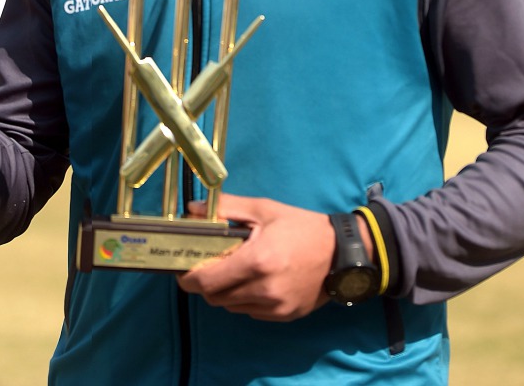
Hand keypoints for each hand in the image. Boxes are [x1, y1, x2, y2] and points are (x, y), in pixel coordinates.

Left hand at [177, 193, 335, 320]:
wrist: (340, 253)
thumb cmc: (300, 226)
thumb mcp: (263, 209)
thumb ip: (227, 208)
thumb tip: (193, 210)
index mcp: (257, 260)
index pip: (207, 281)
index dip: (188, 278)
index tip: (182, 268)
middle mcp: (264, 288)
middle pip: (215, 297)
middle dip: (206, 283)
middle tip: (210, 264)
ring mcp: (275, 306)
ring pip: (231, 307)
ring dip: (226, 291)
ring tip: (236, 269)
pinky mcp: (284, 316)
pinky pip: (250, 312)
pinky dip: (245, 299)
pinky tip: (255, 280)